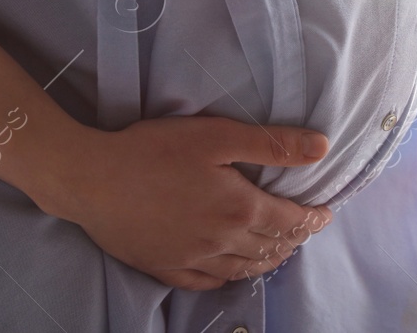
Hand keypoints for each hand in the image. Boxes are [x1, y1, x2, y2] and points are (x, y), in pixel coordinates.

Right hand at [45, 116, 333, 290]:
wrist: (91, 178)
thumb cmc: (152, 149)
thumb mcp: (217, 134)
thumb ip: (271, 144)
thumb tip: (322, 149)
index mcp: (239, 208)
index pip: (289, 221)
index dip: (312, 218)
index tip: (325, 214)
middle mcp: (221, 241)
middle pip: (269, 248)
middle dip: (293, 240)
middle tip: (304, 230)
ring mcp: (191, 259)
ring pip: (241, 270)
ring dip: (266, 261)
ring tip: (278, 252)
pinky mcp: (163, 267)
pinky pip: (205, 283)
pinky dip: (227, 278)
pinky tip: (229, 272)